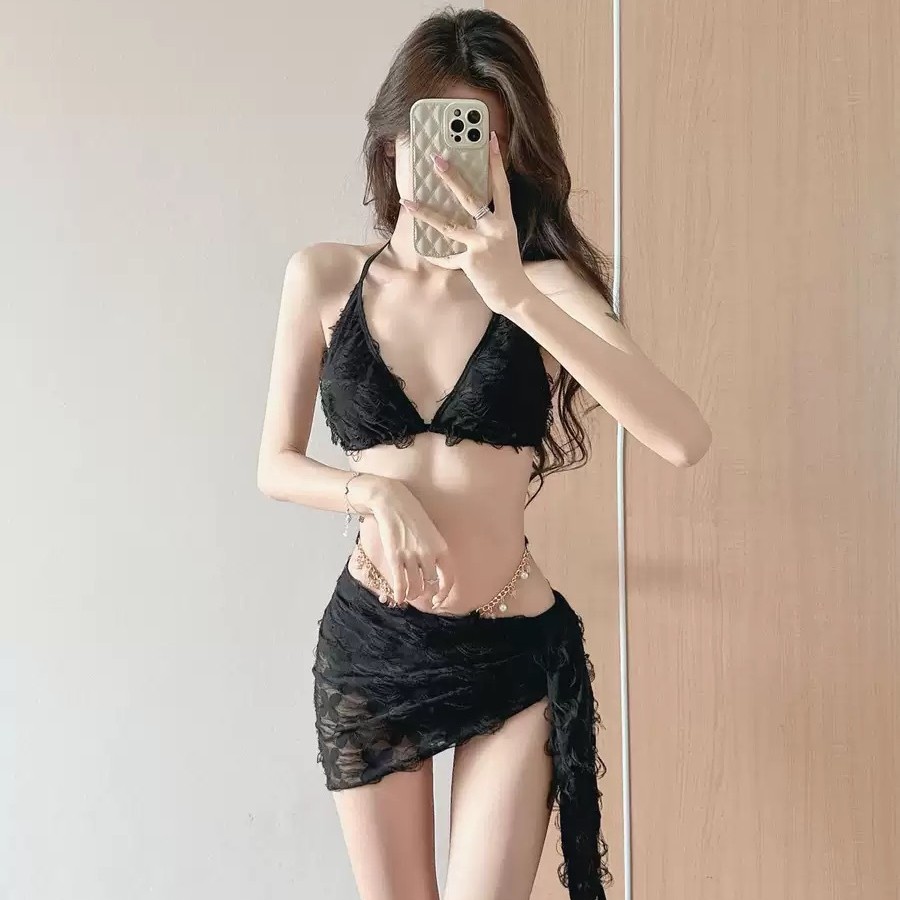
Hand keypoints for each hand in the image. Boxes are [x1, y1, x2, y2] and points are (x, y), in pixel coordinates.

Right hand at [365, 479, 455, 610]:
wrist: (393, 502)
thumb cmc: (412, 516)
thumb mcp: (431, 533)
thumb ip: (434, 552)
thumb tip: (433, 575)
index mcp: (441, 548)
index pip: (448, 578)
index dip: (444, 594)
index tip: (437, 601)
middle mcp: (429, 553)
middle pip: (430, 585)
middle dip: (425, 593)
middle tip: (420, 595)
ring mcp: (411, 555)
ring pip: (415, 587)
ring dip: (412, 594)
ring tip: (408, 595)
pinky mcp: (395, 556)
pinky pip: (400, 582)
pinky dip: (400, 594)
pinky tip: (398, 598)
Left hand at [400, 130, 528, 314]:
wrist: (515, 294)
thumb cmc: (507, 266)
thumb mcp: (504, 239)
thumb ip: (488, 223)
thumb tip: (466, 209)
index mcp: (505, 221)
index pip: (501, 185)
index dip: (496, 162)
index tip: (491, 138)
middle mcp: (495, 229)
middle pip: (471, 198)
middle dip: (452, 178)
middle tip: (436, 159)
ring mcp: (482, 245)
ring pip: (449, 224)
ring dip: (425, 213)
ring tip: (407, 201)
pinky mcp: (471, 261)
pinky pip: (447, 256)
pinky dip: (437, 256)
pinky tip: (425, 252)